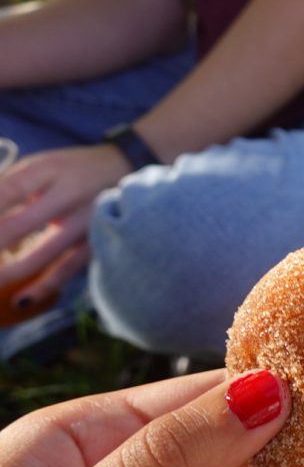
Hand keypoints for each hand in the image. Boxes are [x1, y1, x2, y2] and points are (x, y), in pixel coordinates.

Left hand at [0, 144, 129, 307]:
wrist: (128, 170)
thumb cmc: (72, 171)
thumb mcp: (41, 166)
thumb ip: (10, 187)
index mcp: (48, 170)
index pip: (7, 191)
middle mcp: (69, 195)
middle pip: (18, 224)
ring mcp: (86, 222)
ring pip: (42, 253)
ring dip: (9, 271)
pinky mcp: (98, 243)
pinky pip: (68, 269)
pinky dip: (43, 286)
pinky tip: (20, 299)